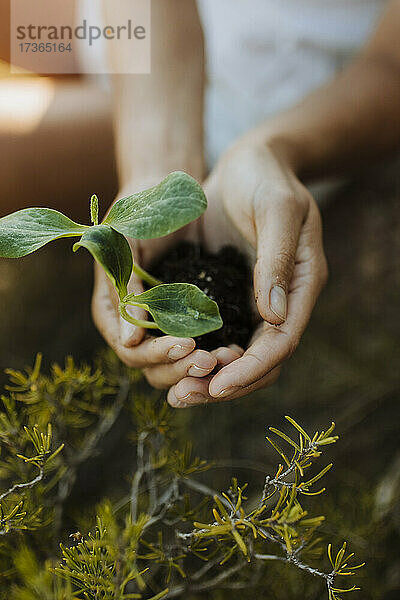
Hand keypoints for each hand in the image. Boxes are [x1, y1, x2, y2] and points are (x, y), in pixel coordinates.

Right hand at [92, 178, 220, 387]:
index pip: (130, 351)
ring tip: (228, 357)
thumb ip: (125, 288)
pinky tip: (236, 348)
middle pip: (153, 367)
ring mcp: (160, 324)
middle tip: (210, 359)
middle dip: (181, 367)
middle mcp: (134, 325)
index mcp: (112, 311)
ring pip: (177, 364)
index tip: (186, 343)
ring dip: (199, 366)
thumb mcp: (125, 244)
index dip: (156, 354)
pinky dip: (215, 351)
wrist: (166, 195)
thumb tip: (129, 340)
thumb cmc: (138, 213)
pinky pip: (199, 344)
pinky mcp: (186, 318)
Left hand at [166, 141, 327, 405]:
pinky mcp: (229, 295)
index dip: (252, 368)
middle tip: (184, 397)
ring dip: (205, 377)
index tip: (219, 384)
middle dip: (223, 384)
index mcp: (302, 284)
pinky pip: (214, 335)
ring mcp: (254, 301)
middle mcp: (281, 301)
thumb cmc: (266, 177)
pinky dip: (194, 353)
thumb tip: (274, 316)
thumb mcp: (277, 209)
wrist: (248, 163)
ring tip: (173, 392)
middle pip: (258, 360)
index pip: (282, 341)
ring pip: (234, 355)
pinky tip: (166, 361)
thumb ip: (277, 259)